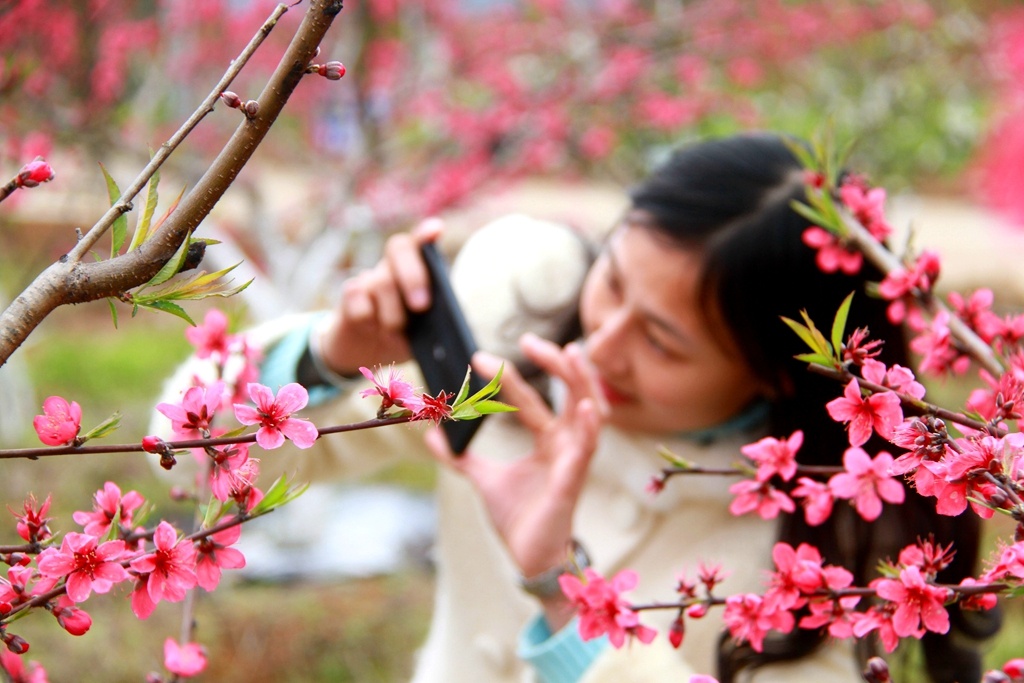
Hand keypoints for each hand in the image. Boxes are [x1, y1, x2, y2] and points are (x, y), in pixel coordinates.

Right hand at [318, 218, 442, 375]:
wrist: (368, 354)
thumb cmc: (406, 336)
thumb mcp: (426, 329)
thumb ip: (435, 316)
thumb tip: (439, 315)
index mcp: (419, 269)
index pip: (421, 243)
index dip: (425, 235)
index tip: (435, 230)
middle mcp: (393, 267)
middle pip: (399, 248)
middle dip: (412, 276)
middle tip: (421, 306)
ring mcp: (370, 279)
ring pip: (381, 282)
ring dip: (392, 315)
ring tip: (394, 335)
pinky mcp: (350, 296)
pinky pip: (358, 300)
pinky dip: (368, 319)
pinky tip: (371, 329)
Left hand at [425, 334, 607, 626]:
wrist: (528, 557)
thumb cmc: (519, 517)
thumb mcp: (483, 479)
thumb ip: (462, 457)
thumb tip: (432, 435)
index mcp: (549, 438)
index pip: (532, 398)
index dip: (510, 376)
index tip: (479, 359)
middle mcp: (566, 442)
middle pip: (571, 391)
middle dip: (555, 362)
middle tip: (529, 340)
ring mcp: (573, 459)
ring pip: (589, 411)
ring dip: (582, 381)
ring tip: (570, 353)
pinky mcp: (573, 480)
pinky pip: (586, 449)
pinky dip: (588, 426)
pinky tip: (584, 408)